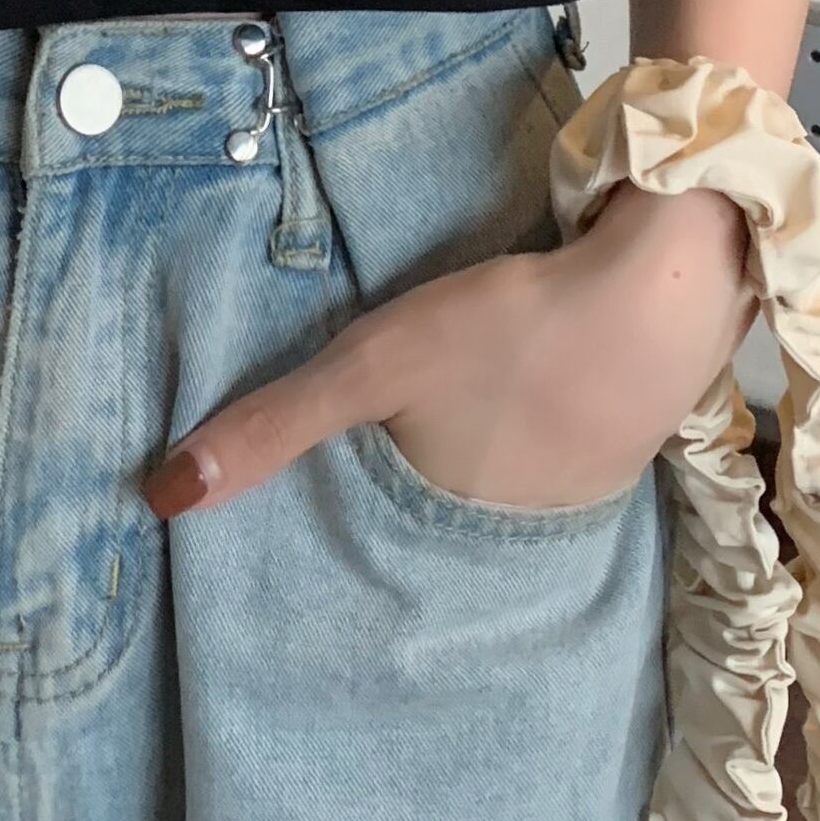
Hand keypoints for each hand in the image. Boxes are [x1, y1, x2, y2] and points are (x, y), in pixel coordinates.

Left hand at [140, 183, 753, 518]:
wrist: (662, 285)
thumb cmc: (506, 332)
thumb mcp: (371, 365)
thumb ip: (272, 425)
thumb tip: (157, 498)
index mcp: (456, 528)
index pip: (380, 535)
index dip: (349, 510)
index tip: (323, 490)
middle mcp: (524, 533)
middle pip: (442, 505)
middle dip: (413, 478)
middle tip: (390, 427)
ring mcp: (587, 487)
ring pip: (503, 472)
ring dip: (480, 446)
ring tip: (452, 403)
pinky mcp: (627, 434)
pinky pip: (558, 439)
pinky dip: (535, 414)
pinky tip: (527, 378)